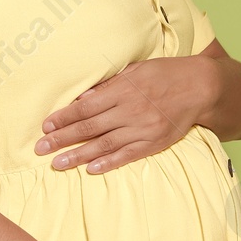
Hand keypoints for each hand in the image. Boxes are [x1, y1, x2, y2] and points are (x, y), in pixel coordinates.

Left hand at [35, 55, 213, 172]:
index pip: (85, 107)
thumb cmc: (165, 74)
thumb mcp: (135, 70)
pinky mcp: (154, 142)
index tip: (46, 126)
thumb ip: (109, 85)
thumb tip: (82, 98)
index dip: (63, 117)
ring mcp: (142, 129)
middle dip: (62, 138)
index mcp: (123, 90)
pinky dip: (109, 162)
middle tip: (40, 148)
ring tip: (58, 164)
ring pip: (104, 144)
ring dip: (79, 155)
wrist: (200, 87)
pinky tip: (91, 169)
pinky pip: (128, 155)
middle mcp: (130, 110)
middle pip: (89, 128)